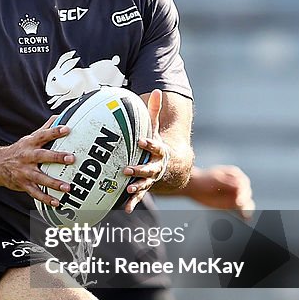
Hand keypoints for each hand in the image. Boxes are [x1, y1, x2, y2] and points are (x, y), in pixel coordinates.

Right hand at [0, 116, 73, 206]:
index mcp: (30, 144)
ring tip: (67, 187)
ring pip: (40, 178)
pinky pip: (36, 193)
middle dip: (57, 157)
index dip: (54, 131)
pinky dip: (46, 199)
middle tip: (71, 158)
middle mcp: (27, 157)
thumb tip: (59, 116)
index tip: (67, 129)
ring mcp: (24, 172)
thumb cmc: (18, 151)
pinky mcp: (23, 184)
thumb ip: (44, 129)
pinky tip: (57, 202)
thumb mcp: (29, 139)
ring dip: (54, 183)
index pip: (43, 135)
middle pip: (42, 156)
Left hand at [122, 90, 170, 212]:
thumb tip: (156, 90)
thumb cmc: (156, 143)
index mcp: (158, 151)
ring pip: (145, 184)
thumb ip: (154, 112)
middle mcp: (156, 166)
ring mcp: (151, 179)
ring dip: (137, 187)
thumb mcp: (156, 127)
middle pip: (149, 168)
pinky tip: (126, 209)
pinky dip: (133, 202)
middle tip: (127, 169)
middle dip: (140, 169)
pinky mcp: (145, 187)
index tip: (141, 140)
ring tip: (128, 189)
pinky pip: (139, 196)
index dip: (149, 143)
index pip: (155, 146)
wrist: (172, 165)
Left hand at [184, 165, 254, 219]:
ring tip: (245, 214)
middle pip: (246, 193)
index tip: (238, 200)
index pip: (243, 183)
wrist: (193, 187)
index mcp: (235, 175)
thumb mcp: (214, 179)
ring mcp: (236, 194)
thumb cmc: (203, 180)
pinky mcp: (232, 204)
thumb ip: (226, 182)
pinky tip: (245, 218)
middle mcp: (238, 184)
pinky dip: (243, 214)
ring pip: (245, 202)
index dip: (243, 192)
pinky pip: (239, 210)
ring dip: (246, 208)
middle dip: (244, 199)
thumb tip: (239, 186)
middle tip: (238, 204)